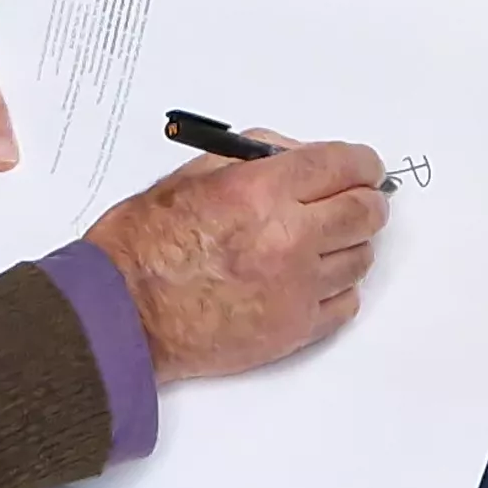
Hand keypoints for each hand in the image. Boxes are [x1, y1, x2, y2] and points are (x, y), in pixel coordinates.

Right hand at [86, 131, 387, 381]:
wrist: (121, 314)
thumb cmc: (144, 246)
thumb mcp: (193, 177)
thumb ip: (255, 158)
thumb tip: (300, 157)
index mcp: (260, 192)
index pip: (344, 166)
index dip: (361, 164)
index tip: (362, 169)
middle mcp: (287, 238)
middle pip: (366, 212)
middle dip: (362, 200)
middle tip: (348, 202)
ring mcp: (295, 289)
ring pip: (361, 258)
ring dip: (346, 245)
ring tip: (316, 244)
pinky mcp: (293, 330)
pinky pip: (347, 303)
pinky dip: (335, 288)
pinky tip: (308, 280)